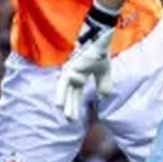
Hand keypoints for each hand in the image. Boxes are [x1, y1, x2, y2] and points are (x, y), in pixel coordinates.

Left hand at [55, 2, 117, 121]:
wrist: (99, 39)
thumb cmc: (99, 52)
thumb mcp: (103, 72)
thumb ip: (104, 85)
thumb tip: (103, 97)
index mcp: (79, 77)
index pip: (76, 95)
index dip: (75, 106)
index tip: (75, 119)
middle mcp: (72, 75)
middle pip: (71, 95)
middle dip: (71, 108)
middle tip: (70, 121)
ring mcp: (70, 72)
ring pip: (65, 91)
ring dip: (66, 103)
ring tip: (65, 116)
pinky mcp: (70, 68)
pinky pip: (64, 83)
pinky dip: (62, 93)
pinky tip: (59, 104)